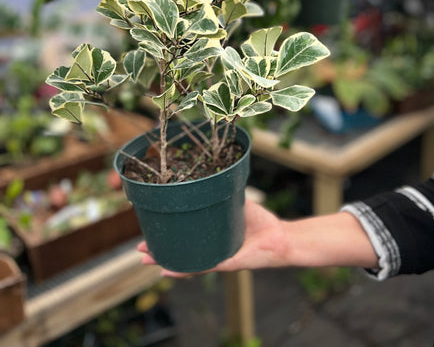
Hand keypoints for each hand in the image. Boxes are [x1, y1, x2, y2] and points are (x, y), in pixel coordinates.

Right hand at [137, 200, 286, 277]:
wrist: (281, 237)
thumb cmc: (261, 221)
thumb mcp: (235, 203)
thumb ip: (222, 193)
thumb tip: (207, 174)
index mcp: (211, 236)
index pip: (185, 236)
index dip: (167, 234)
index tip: (150, 228)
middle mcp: (210, 249)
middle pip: (179, 251)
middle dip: (159, 250)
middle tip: (141, 247)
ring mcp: (216, 257)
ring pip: (184, 262)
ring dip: (164, 260)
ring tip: (145, 258)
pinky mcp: (225, 264)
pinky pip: (200, 267)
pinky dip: (183, 269)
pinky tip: (167, 270)